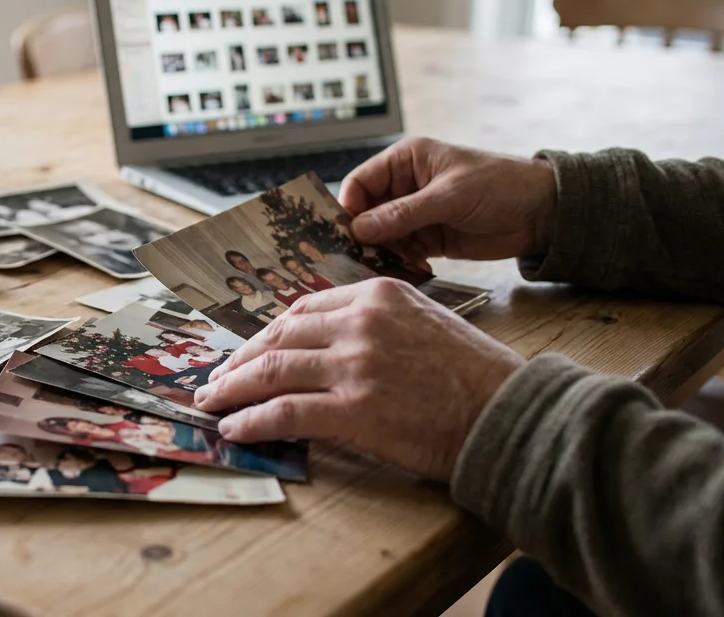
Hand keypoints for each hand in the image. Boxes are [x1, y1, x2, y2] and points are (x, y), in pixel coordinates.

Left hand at [193, 278, 521, 480]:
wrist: (511, 414)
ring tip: (212, 404)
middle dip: (239, 360)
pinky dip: (251, 421)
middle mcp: (360, 323)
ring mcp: (354, 365)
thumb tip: (328, 345)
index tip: (249, 351)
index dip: (267, 334)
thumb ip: (376, 324)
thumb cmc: (476, 376)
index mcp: (377, 294)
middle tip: (216, 379)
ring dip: (232, 390)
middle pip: (278, 337)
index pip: (302, 308)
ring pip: (271, 371)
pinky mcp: (354, 410)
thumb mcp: (426, 323)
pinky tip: (235, 429)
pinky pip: (284, 412)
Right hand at [340, 137, 557, 261]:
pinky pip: (400, 251)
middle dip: (359, 234)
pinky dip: (396, 262)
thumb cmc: (500, 185)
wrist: (542, 213)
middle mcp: (404, 186)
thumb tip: (359, 229)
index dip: (347, 206)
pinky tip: (399, 270)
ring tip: (375, 268)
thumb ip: (403, 213)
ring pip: (380, 235)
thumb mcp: (450, 196)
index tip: (341, 232)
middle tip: (351, 257)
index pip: (360, 182)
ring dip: (377, 252)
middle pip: (365, 211)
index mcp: (405, 161)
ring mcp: (415, 214)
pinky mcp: (428, 238)